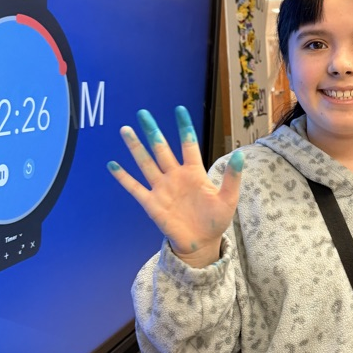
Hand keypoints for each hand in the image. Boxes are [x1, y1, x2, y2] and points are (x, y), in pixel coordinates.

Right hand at [107, 106, 242, 267]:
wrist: (202, 243)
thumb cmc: (215, 220)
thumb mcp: (228, 199)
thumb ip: (233, 178)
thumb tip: (240, 154)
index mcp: (194, 173)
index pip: (188, 144)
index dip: (184, 127)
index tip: (179, 110)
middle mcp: (175, 176)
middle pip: (162, 149)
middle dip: (152, 131)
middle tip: (143, 112)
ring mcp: (162, 189)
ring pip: (146, 163)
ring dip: (135, 147)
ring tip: (125, 130)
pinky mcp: (152, 204)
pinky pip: (135, 188)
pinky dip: (123, 177)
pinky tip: (113, 164)